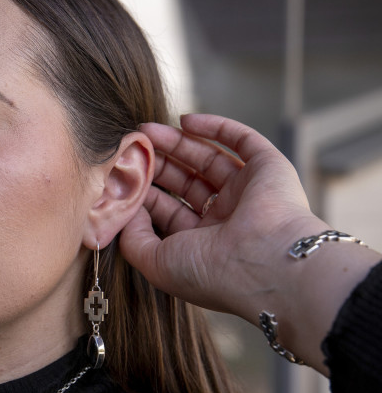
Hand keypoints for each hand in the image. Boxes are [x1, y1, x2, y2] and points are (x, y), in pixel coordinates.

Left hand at [119, 113, 320, 322]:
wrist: (263, 263)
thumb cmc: (210, 271)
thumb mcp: (156, 262)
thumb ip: (133, 240)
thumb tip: (127, 211)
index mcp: (205, 245)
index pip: (170, 212)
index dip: (145, 194)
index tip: (122, 178)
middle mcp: (228, 219)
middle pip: (186, 182)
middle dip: (159, 164)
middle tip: (134, 148)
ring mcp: (249, 193)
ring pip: (209, 159)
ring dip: (178, 143)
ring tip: (147, 130)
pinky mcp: (269, 168)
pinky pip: (241, 140)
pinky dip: (214, 127)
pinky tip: (185, 121)